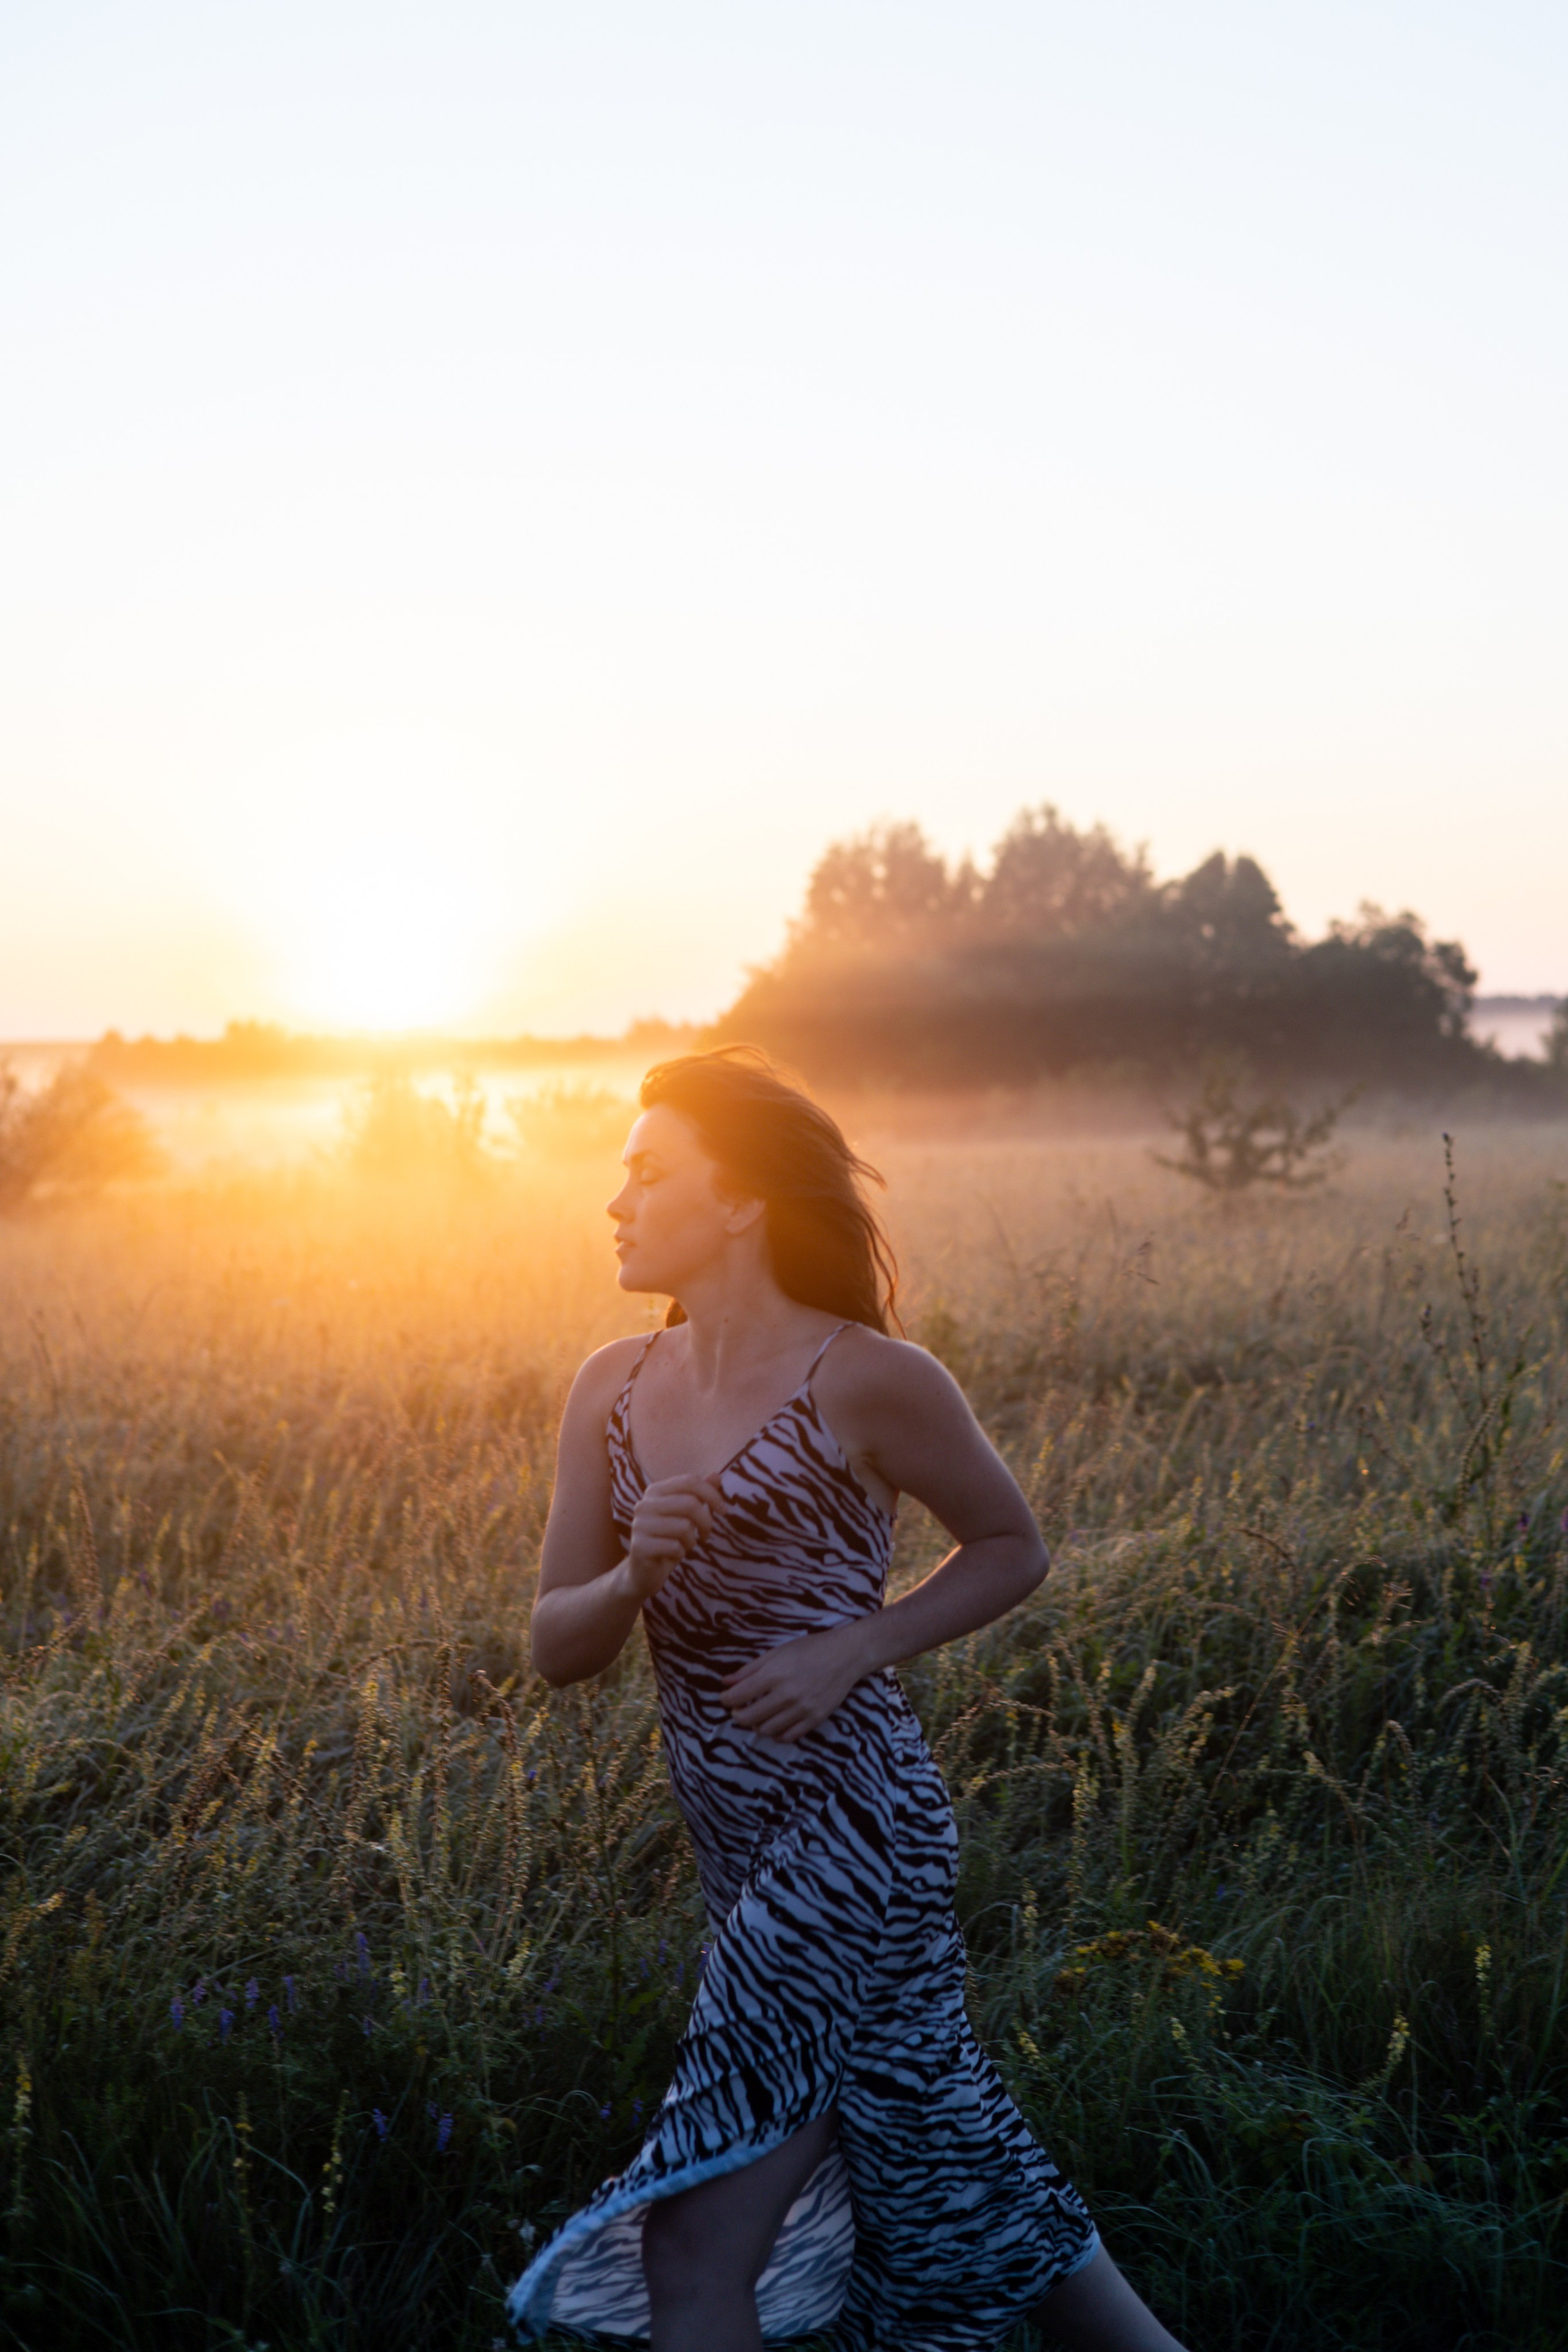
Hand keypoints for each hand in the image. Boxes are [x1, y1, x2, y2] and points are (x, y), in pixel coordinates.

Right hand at [626, 1474, 724, 1599]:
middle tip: (705, 1535)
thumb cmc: (668, 1540)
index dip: (712, 1495)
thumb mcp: (686, 1516)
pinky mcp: (639, 1546)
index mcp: (655, 1491)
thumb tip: (716, 1475)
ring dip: (691, 1541)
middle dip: (706, 1522)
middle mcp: (644, 1504)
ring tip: (683, 1546)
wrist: (643, 1572)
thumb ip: (698, 1495)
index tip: (724, 1510)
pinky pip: (675, 1547)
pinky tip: (671, 1555)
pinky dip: (680, 1553)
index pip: (690, 1481)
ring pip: (684, 1527)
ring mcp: (639, 1525)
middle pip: (690, 1503)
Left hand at [720, 1621, 874, 1743]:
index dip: (726, 1699)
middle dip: (737, 1715)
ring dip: (755, 1726)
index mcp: (774, 1674)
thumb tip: (726, 1683)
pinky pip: (789, 1736)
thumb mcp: (777, 1652)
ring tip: (756, 1716)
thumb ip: (750, 1669)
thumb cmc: (810, 1649)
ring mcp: (802, 1709)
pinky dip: (776, 1734)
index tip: (726, 1698)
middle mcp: (787, 1694)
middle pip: (749, 1717)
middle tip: (737, 1709)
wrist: (846, 1655)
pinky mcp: (815, 1719)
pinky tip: (774, 1725)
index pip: (738, 1696)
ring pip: (767, 1730)